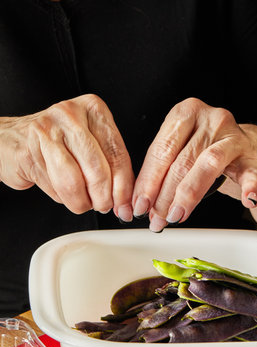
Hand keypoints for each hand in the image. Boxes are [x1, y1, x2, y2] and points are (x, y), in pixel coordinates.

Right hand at [0, 94, 133, 220]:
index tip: (124, 203)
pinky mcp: (29, 151)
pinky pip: (53, 186)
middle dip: (103, 197)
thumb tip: (124, 199)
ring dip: (81, 201)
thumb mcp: (90, 144)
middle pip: (97, 169)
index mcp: (93, 109)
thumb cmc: (56, 142)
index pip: (117, 153)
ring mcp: (47, 131)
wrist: (10, 138)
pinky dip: (61, 197)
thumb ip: (110, 166)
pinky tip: (61, 191)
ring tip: (83, 203)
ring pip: (74, 181)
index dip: (123, 186)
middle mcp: (70, 115)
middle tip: (103, 206)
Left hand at [133, 97, 256, 231]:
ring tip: (176, 215)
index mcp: (185, 113)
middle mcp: (210, 119)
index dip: (148, 181)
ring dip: (188, 195)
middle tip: (155, 218)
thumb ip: (161, 172)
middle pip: (181, 161)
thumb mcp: (181, 151)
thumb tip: (140, 203)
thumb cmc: (206, 150)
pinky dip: (249, 187)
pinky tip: (247, 199)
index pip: (161, 150)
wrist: (246, 148)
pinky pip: (250, 173)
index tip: (139, 205)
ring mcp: (233, 137)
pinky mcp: (252, 156)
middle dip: (164, 195)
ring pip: (207, 165)